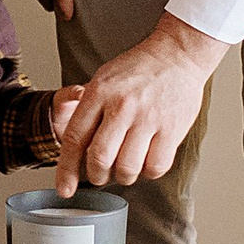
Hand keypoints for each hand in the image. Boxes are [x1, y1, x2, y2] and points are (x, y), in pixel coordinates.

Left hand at [50, 13, 223, 194]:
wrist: (177, 54)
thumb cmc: (139, 69)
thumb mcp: (103, 78)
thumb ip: (87, 109)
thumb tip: (74, 146)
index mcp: (99, 93)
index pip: (75, 138)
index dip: (67, 170)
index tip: (65, 189)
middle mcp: (122, 106)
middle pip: (100, 158)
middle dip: (96, 176)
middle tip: (100, 175)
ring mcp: (148, 118)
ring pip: (128, 168)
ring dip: (123, 176)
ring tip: (126, 166)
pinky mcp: (172, 128)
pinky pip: (155, 167)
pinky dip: (148, 172)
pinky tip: (147, 160)